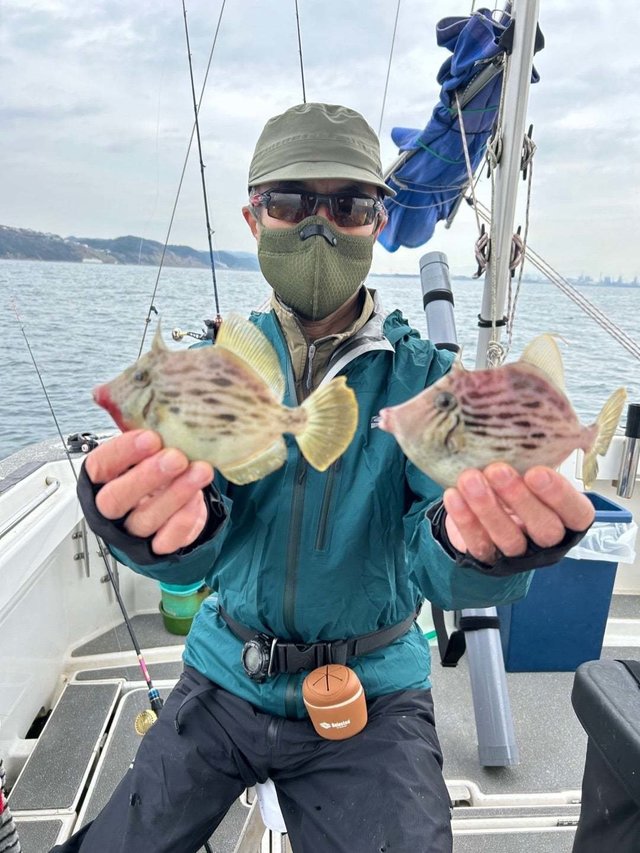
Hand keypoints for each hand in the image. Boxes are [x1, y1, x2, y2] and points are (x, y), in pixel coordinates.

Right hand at [85, 430, 213, 554]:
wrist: (175, 499)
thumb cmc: (154, 466)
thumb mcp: (145, 446)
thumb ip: (139, 425)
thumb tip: (130, 390)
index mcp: (101, 479)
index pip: (99, 467)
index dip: (122, 452)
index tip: (150, 437)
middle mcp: (112, 508)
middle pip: (116, 499)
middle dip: (147, 476)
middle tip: (176, 458)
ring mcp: (133, 531)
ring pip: (145, 519)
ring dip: (174, 494)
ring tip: (199, 471)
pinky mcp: (157, 546)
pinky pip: (167, 540)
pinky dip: (183, 519)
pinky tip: (197, 498)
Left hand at [443, 463, 594, 563]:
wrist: (485, 510)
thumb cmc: (517, 483)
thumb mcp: (531, 468)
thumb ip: (535, 455)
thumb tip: (523, 413)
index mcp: (567, 517)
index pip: (577, 513)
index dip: (560, 495)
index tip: (537, 471)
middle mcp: (546, 539)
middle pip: (544, 529)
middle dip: (520, 499)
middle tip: (498, 469)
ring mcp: (517, 553)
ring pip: (509, 539)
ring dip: (488, 507)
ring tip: (470, 478)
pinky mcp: (487, 558)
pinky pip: (477, 543)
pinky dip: (465, 519)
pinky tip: (453, 495)